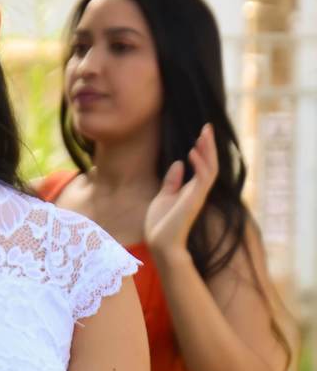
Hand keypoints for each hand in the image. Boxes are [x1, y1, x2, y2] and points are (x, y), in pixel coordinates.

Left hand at [145, 123, 217, 260]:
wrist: (160, 242)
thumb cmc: (161, 223)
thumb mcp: (164, 196)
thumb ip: (172, 181)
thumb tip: (179, 163)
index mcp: (190, 189)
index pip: (202, 165)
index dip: (202, 149)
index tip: (200, 134)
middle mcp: (198, 191)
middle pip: (209, 163)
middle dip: (208, 145)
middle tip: (207, 127)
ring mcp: (198, 195)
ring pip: (210, 168)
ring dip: (207, 150)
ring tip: (203, 134)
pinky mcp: (195, 200)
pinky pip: (203, 179)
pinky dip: (200, 164)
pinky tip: (192, 152)